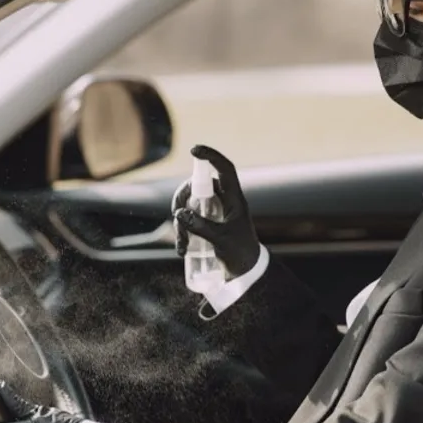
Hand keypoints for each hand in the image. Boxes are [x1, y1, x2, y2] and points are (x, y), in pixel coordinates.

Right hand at [172, 145, 260, 276]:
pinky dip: (182, 230)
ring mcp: (214, 211)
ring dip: (180, 221)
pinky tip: (182, 249)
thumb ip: (201, 226)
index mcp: (234, 199)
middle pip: (198, 186)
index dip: (211, 156)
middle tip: (177, 216)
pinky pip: (189, 218)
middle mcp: (224, 201)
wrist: (245, 272)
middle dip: (183, 199)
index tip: (194, 150)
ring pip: (190, 203)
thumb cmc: (240, 253)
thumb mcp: (221, 240)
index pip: (225, 169)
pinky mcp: (206, 223)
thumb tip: (179, 213)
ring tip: (182, 245)